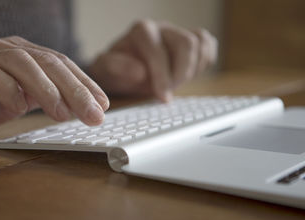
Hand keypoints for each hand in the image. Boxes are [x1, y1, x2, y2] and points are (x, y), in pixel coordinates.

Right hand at [0, 36, 108, 141]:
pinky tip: (19, 108)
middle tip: (94, 114)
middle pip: (50, 63)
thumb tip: (85, 108)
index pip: (63, 65)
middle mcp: (11, 50)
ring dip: (48, 90)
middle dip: (76, 90)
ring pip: (25, 65)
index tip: (104, 105)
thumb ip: (49, 98)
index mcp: (27, 54)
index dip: (86, 84)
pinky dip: (9, 91)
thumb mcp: (24, 99)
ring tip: (64, 114)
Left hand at [89, 19, 217, 100]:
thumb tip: (140, 72)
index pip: (158, 49)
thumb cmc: (114, 70)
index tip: (162, 97)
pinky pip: (208, 45)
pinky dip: (204, 62)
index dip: (162, 75)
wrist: (121, 69)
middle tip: (169, 93)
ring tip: (175, 84)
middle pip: (186, 43)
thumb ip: (115, 68)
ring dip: (192, 70)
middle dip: (180, 73)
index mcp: (141, 32)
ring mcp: (178, 33)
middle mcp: (162, 28)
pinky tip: (188, 75)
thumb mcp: (105, 71)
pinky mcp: (190, 41)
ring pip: (200, 43)